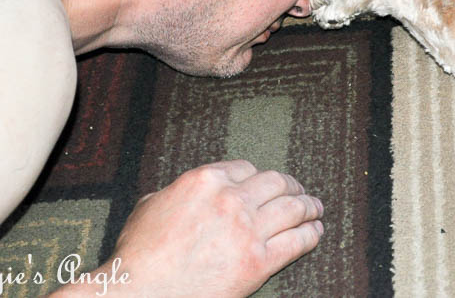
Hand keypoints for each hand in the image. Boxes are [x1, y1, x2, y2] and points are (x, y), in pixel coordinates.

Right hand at [52, 160, 323, 296]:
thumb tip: (188, 193)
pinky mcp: (259, 261)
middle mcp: (231, 199)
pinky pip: (297, 241)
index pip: (246, 168)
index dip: (259, 176)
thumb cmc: (138, 254)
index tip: (266, 183)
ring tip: (316, 208)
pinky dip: (312, 234)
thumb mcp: (151, 205)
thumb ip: (178, 191)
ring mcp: (248, 230)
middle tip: (300, 190)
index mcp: (205, 180)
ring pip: (293, 208)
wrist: (139, 292)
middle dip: (292, 185)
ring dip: (309, 206)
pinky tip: (316, 232)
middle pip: (276, 183)